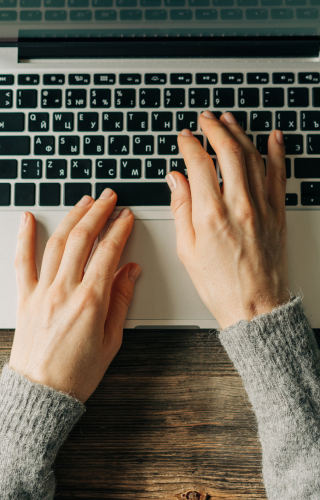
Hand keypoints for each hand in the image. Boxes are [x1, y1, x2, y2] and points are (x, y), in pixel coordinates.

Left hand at [9, 189, 140, 402]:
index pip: (108, 253)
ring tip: (83, 202)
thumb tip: (130, 272)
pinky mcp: (25, 298)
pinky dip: (24, 237)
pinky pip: (22, 261)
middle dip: (98, 213)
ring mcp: (42, 292)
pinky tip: (29, 219)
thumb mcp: (111, 340)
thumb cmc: (77, 373)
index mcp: (90, 302)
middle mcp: (64, 291)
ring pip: (56, 243)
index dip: (120, 230)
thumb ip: (120, 301)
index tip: (127, 218)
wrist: (41, 393)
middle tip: (108, 198)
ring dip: (72, 218)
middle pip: (82, 239)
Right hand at [166, 111, 290, 329]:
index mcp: (211, 215)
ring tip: (229, 120)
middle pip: (228, 152)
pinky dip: (277, 152)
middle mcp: (238, 206)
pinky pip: (279, 175)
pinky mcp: (278, 213)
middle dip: (215, 128)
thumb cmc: (221, 285)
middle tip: (206, 119)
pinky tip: (273, 137)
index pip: (199, 164)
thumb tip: (176, 180)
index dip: (189, 144)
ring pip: (252, 157)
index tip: (184, 137)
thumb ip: (181, 209)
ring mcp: (261, 207)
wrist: (255, 307)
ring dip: (240, 133)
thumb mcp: (188, 251)